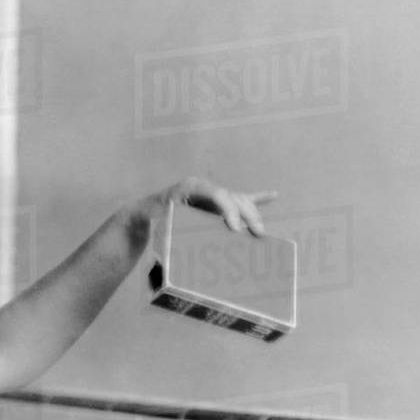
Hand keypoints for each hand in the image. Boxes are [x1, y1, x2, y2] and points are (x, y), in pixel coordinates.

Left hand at [148, 176, 278, 235]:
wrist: (146, 210)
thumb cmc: (148, 216)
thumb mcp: (151, 217)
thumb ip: (158, 222)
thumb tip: (165, 231)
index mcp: (190, 186)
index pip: (216, 194)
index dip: (228, 209)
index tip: (235, 228)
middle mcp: (206, 188)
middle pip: (233, 197)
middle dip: (246, 214)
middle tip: (253, 233)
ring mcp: (214, 194)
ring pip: (240, 200)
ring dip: (253, 215)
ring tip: (260, 232)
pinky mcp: (219, 204)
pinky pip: (241, 199)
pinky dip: (258, 197)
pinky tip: (274, 195)